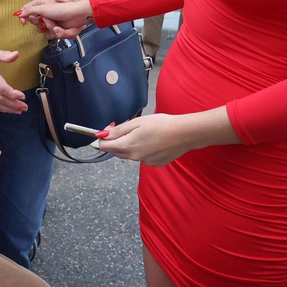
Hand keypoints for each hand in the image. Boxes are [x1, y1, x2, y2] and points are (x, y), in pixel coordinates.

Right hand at [16, 0, 95, 38]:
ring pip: (44, 32)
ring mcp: (51, 22)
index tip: (23, 22)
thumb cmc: (62, 9)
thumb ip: (29, 11)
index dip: (24, 17)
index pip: (26, 11)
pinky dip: (58, 32)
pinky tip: (61, 28)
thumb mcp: (42, 8)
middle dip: (41, 24)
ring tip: (57, 23)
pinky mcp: (57, 30)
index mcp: (40, 5)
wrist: (77, 16)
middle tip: (47, 19)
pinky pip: (53, 35)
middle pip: (34, 23)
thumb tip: (18, 14)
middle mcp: (45, 14)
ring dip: (51, 28)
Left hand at [96, 109, 237, 165]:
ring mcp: (145, 162)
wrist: (184, 133)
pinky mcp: (155, 164)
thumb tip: (102, 135)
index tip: (107, 129)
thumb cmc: (162, 124)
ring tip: (144, 133)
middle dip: (116, 141)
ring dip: (130, 145)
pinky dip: (143, 150)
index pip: (105, 146)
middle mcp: (134, 157)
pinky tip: (153, 141)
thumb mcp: (137, 122)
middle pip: (116, 152)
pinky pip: (142, 157)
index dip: (103, 137)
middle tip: (124, 128)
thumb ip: (118, 130)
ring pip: (130, 154)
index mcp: (128, 146)